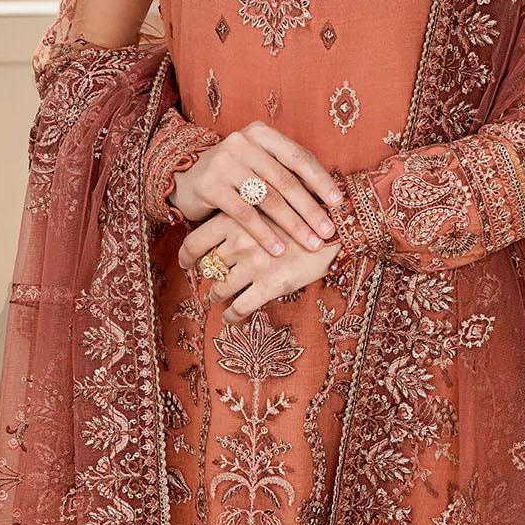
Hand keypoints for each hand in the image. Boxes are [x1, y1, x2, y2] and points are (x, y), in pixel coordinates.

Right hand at [168, 121, 344, 258]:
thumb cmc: (234, 174)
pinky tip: (277, 250)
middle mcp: (242, 143)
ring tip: (310, 243)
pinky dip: (263, 233)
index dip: (320, 180)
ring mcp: (224, 163)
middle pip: (285, 180)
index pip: (298, 156)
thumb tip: (330, 197)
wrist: (184, 177)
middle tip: (328, 231)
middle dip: (310, 209)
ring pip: (267, 198)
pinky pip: (243, 214)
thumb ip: (286, 171)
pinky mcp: (209, 186)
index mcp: (261, 133)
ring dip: (292, 224)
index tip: (338, 202)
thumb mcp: (259, 163)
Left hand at [178, 210, 343, 323]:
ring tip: (221, 299)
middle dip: (208, 278)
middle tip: (212, 281)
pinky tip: (232, 318)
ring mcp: (254, 265)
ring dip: (217, 298)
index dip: (186, 257)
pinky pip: (239, 308)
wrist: (337, 226)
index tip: (187, 264)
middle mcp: (240, 242)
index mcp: (236, 219)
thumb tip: (220, 236)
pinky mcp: (270, 286)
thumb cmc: (303, 213)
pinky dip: (232, 317)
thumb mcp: (268, 206)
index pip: (194, 242)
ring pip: (219, 290)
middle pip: (207, 268)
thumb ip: (243, 218)